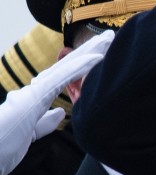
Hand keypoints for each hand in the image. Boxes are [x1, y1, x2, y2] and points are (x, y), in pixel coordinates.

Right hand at [0, 30, 113, 174]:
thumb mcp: (28, 136)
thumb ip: (43, 124)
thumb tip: (59, 113)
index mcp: (33, 100)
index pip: (61, 78)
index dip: (80, 65)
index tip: (99, 54)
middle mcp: (32, 92)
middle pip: (66, 67)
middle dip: (88, 52)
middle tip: (109, 38)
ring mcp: (32, 93)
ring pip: (66, 68)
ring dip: (89, 52)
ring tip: (108, 40)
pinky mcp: (34, 97)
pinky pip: (62, 78)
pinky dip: (80, 67)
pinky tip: (96, 58)